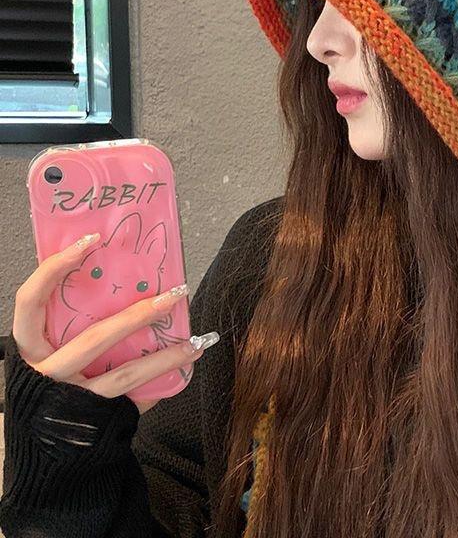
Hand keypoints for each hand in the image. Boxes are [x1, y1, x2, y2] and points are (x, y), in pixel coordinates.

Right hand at [12, 231, 216, 414]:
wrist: (43, 449)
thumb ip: (69, 320)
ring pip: (124, 373)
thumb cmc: (50, 386)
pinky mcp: (93, 419)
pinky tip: (184, 367)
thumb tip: (111, 273)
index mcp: (30, 346)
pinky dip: (162, 382)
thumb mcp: (49, 349)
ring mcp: (69, 399)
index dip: (53, 269)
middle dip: (139, 315)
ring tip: (195, 341)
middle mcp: (44, 372)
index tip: (89, 241)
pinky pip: (134, 398)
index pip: (29, 301)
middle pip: (94, 338)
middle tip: (174, 294)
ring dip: (166, 355)